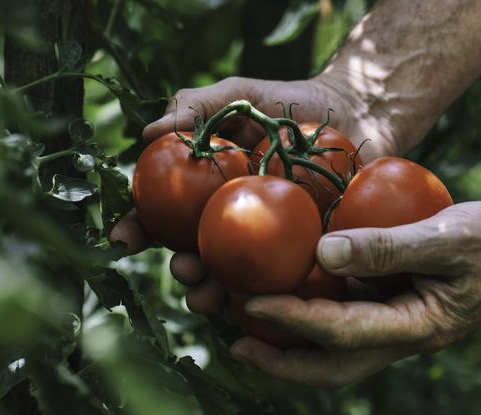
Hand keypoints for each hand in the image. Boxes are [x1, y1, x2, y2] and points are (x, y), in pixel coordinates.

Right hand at [113, 74, 398, 308]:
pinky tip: (259, 302)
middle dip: (181, 269)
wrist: (357, 110)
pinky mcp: (309, 250)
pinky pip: (285, 278)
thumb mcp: (238, 94)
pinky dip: (269, 294)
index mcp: (209, 189)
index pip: (165, 214)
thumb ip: (195, 106)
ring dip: (214, 291)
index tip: (123, 241)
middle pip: (197, 253)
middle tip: (182, 269)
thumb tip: (146, 135)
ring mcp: (271, 238)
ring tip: (209, 296)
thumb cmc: (291, 101)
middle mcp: (234, 219)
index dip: (140, 228)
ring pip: (235, 275)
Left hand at [228, 201, 480, 385]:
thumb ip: (389, 247)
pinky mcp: (400, 303)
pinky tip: (295, 284)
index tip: (247, 305)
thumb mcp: (448, 236)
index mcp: (418, 327)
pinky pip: (351, 317)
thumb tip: (322, 253)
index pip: (341, 334)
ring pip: (339, 347)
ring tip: (249, 318)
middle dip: (282, 361)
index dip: (291, 322)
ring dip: (294, 339)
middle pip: (334, 366)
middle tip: (235, 342)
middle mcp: (405, 334)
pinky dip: (317, 311)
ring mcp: (402, 322)